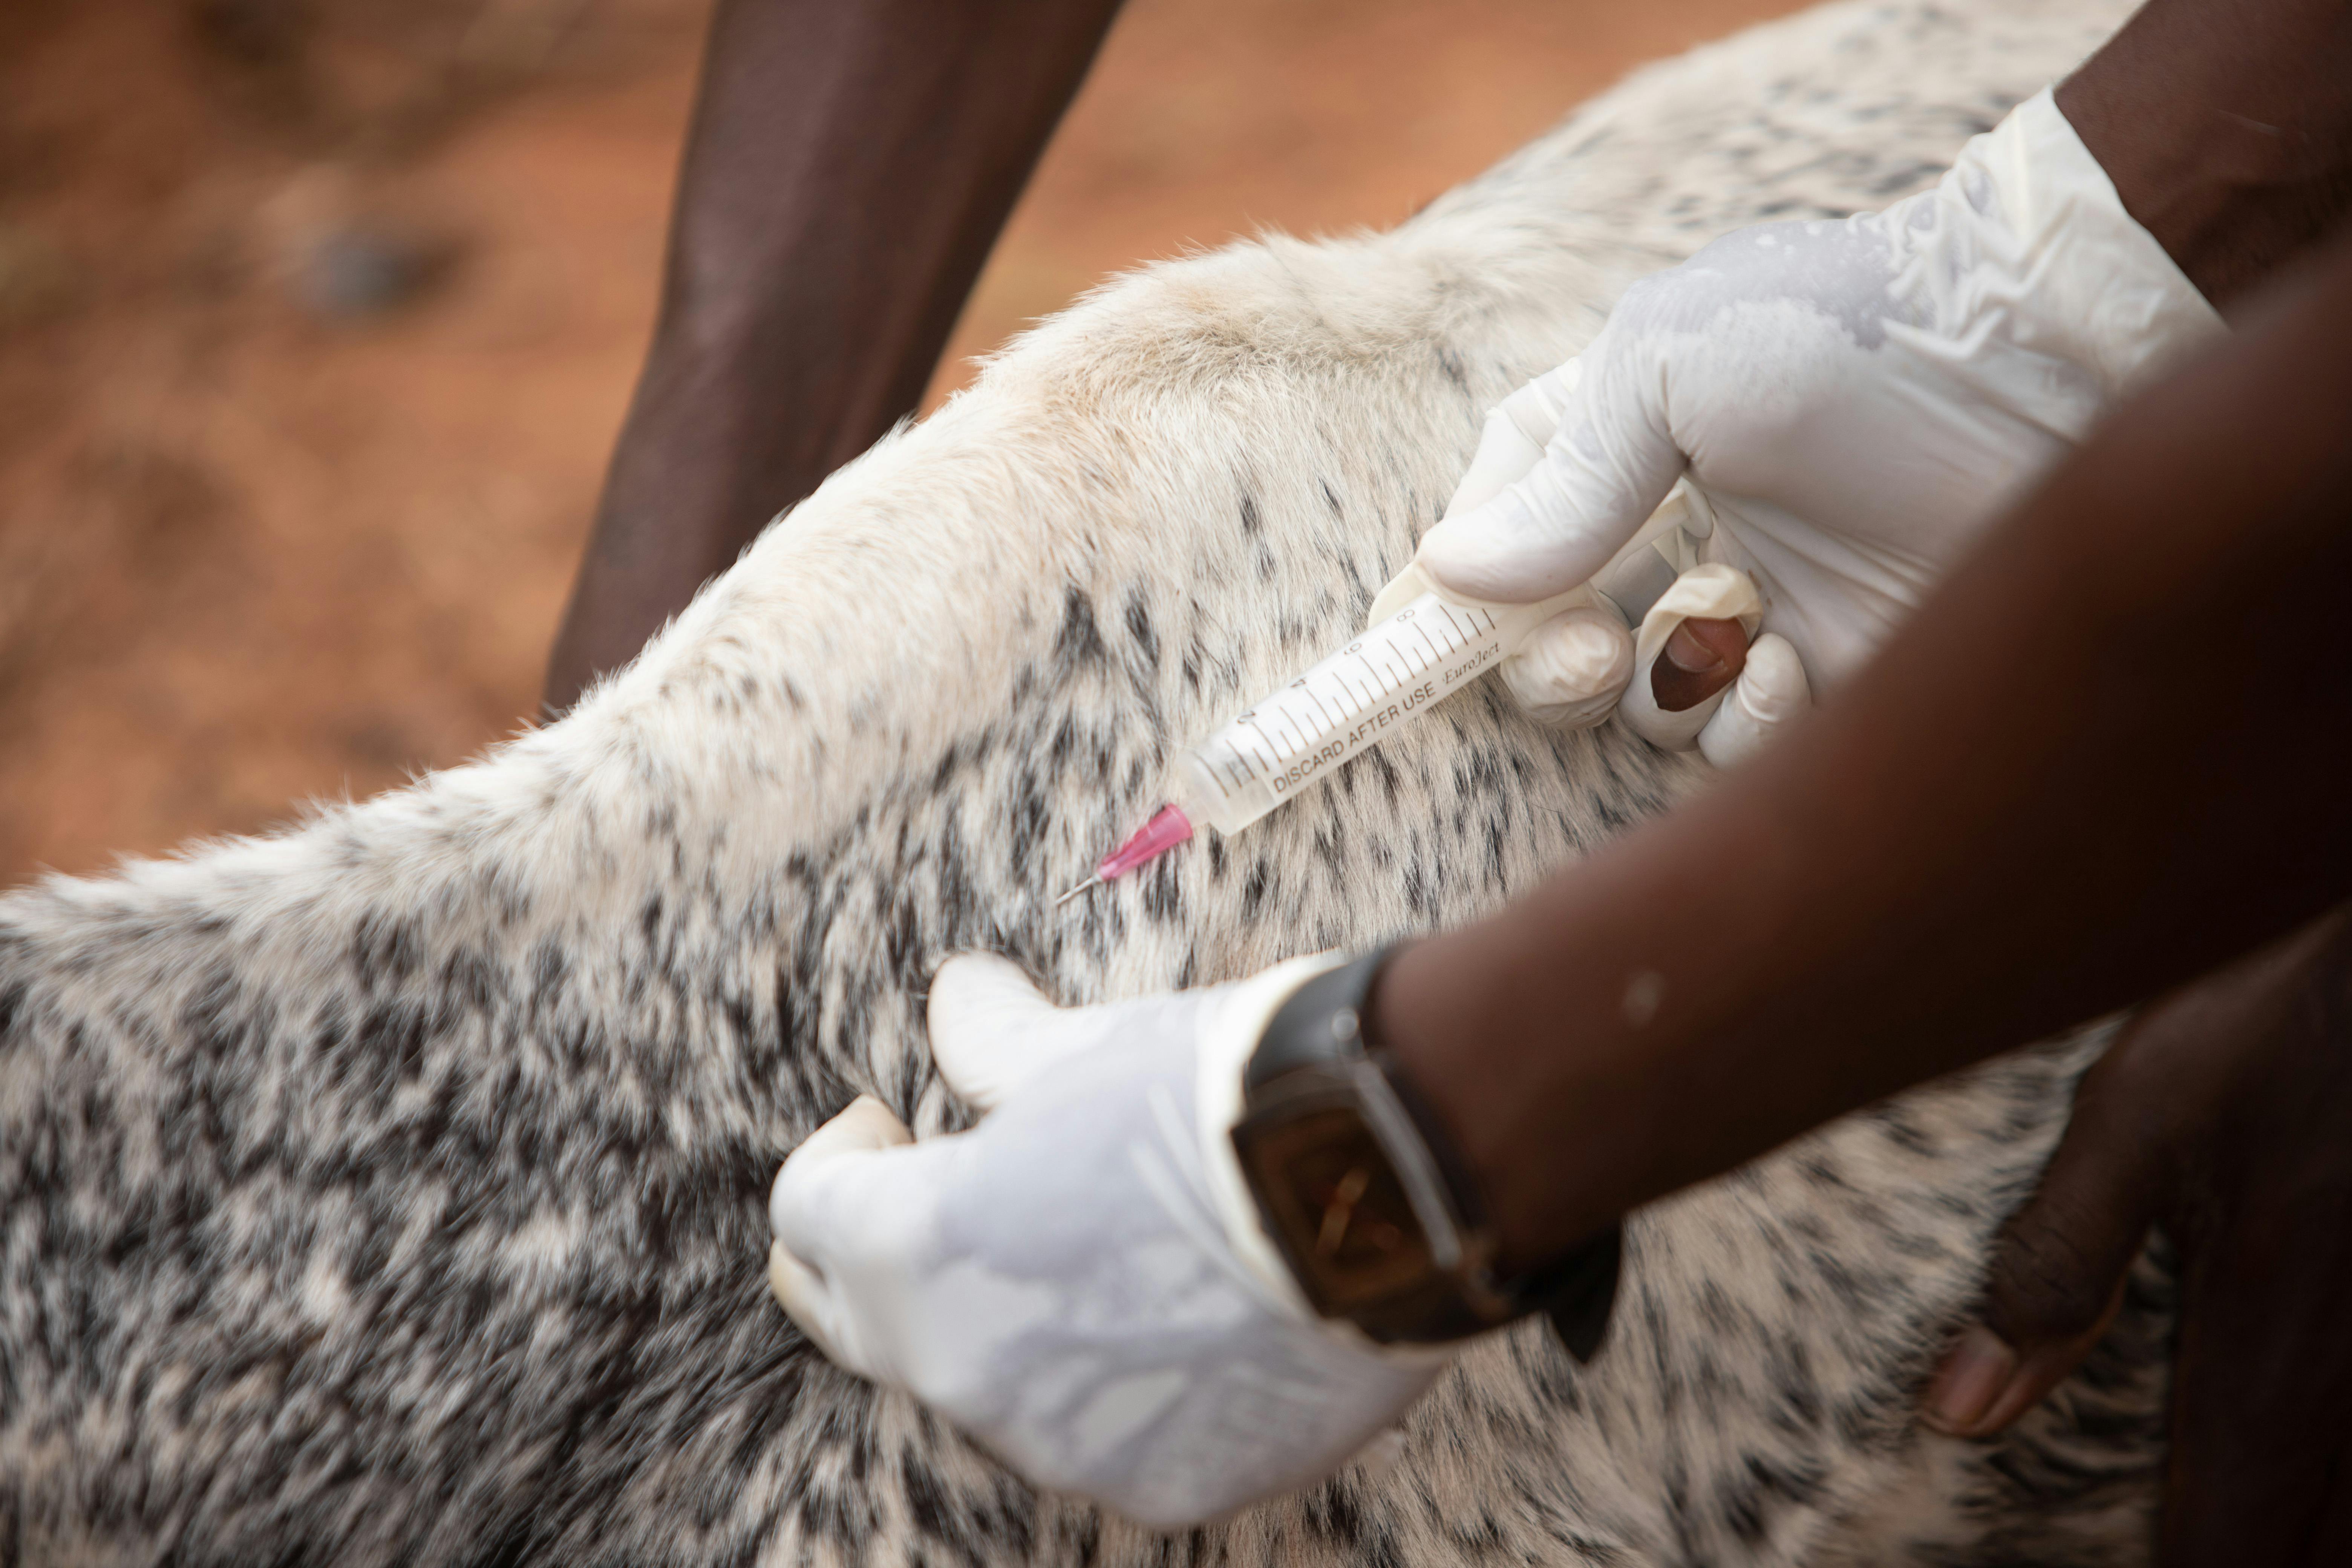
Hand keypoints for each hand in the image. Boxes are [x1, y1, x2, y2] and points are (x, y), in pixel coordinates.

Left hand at [765, 955, 1444, 1526]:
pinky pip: (1100, 1433)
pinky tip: (1173, 1306)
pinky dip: (1111, 1378)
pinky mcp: (1167, 1483)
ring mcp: (1068, 1445)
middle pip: (863, 1323)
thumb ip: (991, 1043)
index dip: (838, 1154)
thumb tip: (956, 999)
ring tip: (1086, 1241)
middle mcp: (970, 1374)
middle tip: (926, 1190)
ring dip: (1005, 1320)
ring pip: (989, 1385)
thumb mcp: (1081, 1047)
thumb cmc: (1213, 1094)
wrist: (1383, 1175)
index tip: (886, 1123)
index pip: (806, 1215)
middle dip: (875, 1257)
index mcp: (920, 1252)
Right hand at [1417, 88, 2217, 763]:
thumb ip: (1562, 481)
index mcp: (1610, 446)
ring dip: (1668, 688)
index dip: (1435, 606)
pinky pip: (1743, 746)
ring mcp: (1750, 607)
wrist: (2040, 361)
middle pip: (1547, 650)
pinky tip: (1794, 663)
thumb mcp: (1670, 365)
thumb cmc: (1841, 334)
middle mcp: (1669, 533)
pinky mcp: (1830, 669)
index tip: (1401, 657)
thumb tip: (1446, 577)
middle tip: (1589, 652)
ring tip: (1735, 630)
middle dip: (1546, 668)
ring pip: (1645, 708)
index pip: (1488, 541)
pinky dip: (1751, 722)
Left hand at [1920, 911, 2351, 1561]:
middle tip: (2185, 1554)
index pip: (2235, 1542)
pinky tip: (2308, 1466)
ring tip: (2247, 1528)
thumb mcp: (2133, 1126)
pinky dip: (2339, 1479)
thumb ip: (2051, 1269)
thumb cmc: (2274, 1025)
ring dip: (2307, 1531)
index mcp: (2272, 1351)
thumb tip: (1958, 1410)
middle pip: (2318, 1547)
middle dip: (2261, 1561)